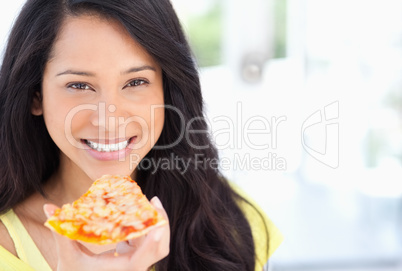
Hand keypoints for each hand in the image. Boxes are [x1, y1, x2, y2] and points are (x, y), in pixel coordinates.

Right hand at [44, 197, 169, 270]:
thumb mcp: (67, 257)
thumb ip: (61, 233)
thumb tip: (48, 207)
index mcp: (126, 268)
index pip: (150, 254)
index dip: (157, 237)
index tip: (157, 220)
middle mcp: (135, 266)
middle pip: (160, 247)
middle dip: (161, 223)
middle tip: (153, 201)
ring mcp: (136, 262)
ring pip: (155, 242)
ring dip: (152, 221)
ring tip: (146, 201)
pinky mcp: (133, 257)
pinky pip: (145, 239)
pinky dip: (142, 225)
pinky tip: (133, 212)